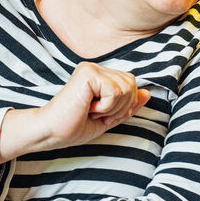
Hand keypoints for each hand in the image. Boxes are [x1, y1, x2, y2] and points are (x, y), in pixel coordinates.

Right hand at [0, 61, 151, 160]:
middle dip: (120, 106)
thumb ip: (128, 105)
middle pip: (132, 84)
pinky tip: (88, 107)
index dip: (124, 105)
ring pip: (125, 88)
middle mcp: (96, 68)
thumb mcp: (109, 118)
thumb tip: (148, 93)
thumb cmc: (75, 127)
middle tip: (97, 113)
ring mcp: (91, 68)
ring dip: (112, 108)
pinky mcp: (88, 73)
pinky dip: (105, 107)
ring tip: (91, 110)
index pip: (131, 84)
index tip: (101, 114)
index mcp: (101, 76)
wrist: (51, 133)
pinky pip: (115, 91)